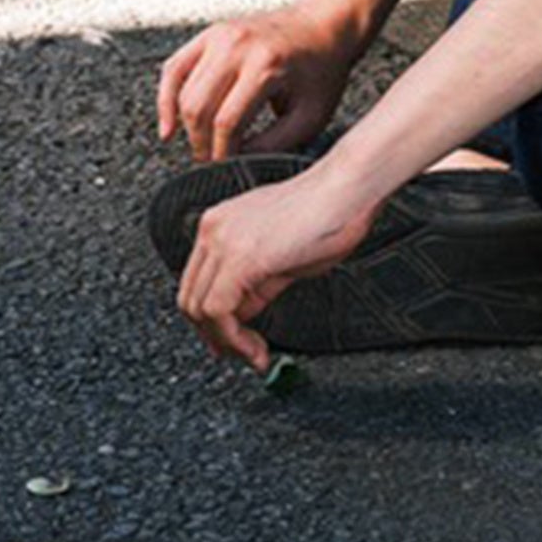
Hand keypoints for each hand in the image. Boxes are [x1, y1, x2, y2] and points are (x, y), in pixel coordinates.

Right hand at [156, 5, 356, 161]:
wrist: (324, 24)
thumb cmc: (322, 72)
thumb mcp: (311, 115)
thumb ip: (273, 144)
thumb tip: (236, 165)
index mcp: (267, 65)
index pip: (228, 122)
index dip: (222, 154)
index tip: (228, 170)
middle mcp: (239, 46)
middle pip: (199, 108)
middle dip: (202, 144)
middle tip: (213, 162)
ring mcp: (221, 35)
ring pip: (183, 93)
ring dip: (187, 127)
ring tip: (203, 145)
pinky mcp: (210, 33)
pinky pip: (174, 69)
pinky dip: (166, 99)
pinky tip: (169, 127)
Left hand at [175, 163, 377, 371]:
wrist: (351, 188)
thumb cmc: (331, 212)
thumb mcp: (283, 256)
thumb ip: (256, 283)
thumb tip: (243, 312)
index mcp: (221, 223)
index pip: (197, 284)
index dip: (211, 321)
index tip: (232, 340)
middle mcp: (214, 229)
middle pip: (191, 299)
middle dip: (215, 336)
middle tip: (242, 354)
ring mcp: (223, 242)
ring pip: (199, 309)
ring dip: (225, 341)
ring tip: (253, 353)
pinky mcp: (239, 258)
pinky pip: (218, 312)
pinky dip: (233, 338)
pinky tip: (256, 346)